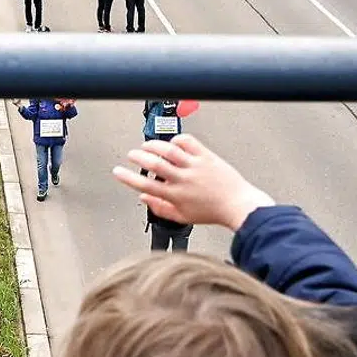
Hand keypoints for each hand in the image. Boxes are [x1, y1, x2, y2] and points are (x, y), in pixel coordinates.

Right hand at [111, 135, 274, 230]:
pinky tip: (173, 142)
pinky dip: (177, 139)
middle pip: (155, 164)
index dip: (128, 178)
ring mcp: (195, 166)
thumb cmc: (213, 212)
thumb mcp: (183, 217)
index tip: (118, 172)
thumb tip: (144, 198)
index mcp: (176, 195)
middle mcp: (184, 179)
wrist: (238, 205)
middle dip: (138, 157)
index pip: (146, 185)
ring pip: (170, 150)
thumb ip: (160, 208)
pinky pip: (189, 142)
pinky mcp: (207, 157)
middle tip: (131, 154)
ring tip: (147, 145)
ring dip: (154, 145)